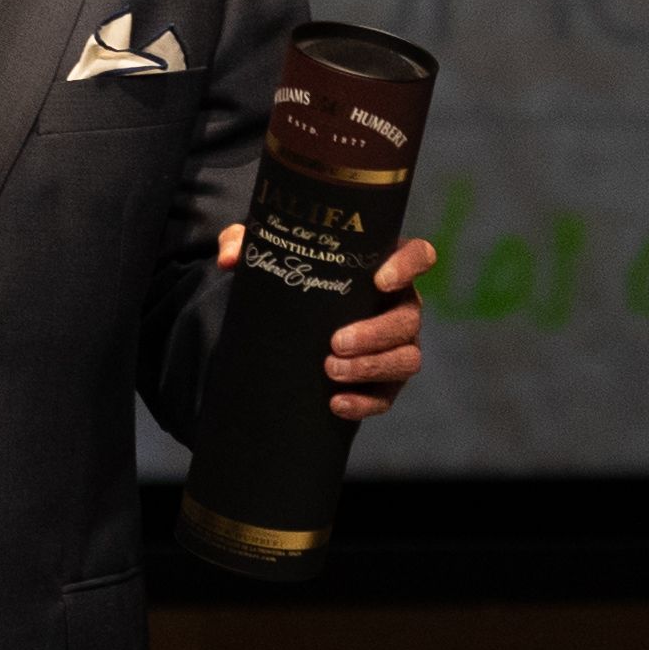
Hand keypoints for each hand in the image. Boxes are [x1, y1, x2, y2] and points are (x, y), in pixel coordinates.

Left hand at [218, 227, 435, 419]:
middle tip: (335, 343)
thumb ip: (245, 244)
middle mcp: (400, 305)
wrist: (287, 324)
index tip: (379, 280)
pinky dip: (364, 403)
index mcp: (383, 267)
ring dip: (371, 367)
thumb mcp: (267, 256)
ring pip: (407, 359)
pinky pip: (386, 396)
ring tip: (330, 371)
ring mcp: (397, 345)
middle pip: (408, 318)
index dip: (409, 266)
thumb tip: (229, 260)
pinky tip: (336, 404)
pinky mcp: (385, 382)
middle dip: (374, 333)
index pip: (418, 257)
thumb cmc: (289, 277)